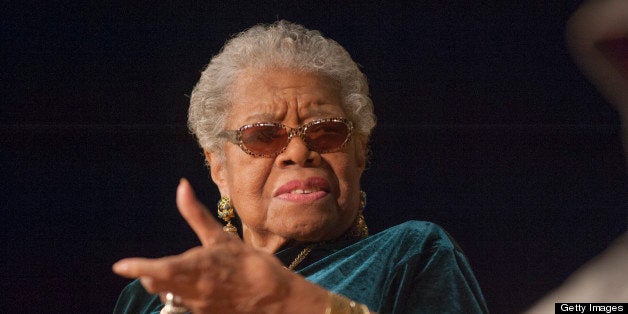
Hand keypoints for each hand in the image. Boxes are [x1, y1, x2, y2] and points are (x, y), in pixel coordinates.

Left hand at [112, 179, 326, 312]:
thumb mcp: (221, 237)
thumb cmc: (248, 263)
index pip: (158, 270)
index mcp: (196, 267)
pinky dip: (184, 294)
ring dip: (168, 285)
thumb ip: (195, 214)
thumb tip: (181, 186)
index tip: (119, 266)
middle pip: (155, 285)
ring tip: (188, 275)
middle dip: (150, 274)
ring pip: (168, 296)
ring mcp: (196, 306)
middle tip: (154, 266)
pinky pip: (184, 305)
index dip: (137, 268)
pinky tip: (204, 287)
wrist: (273, 298)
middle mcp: (192, 290)